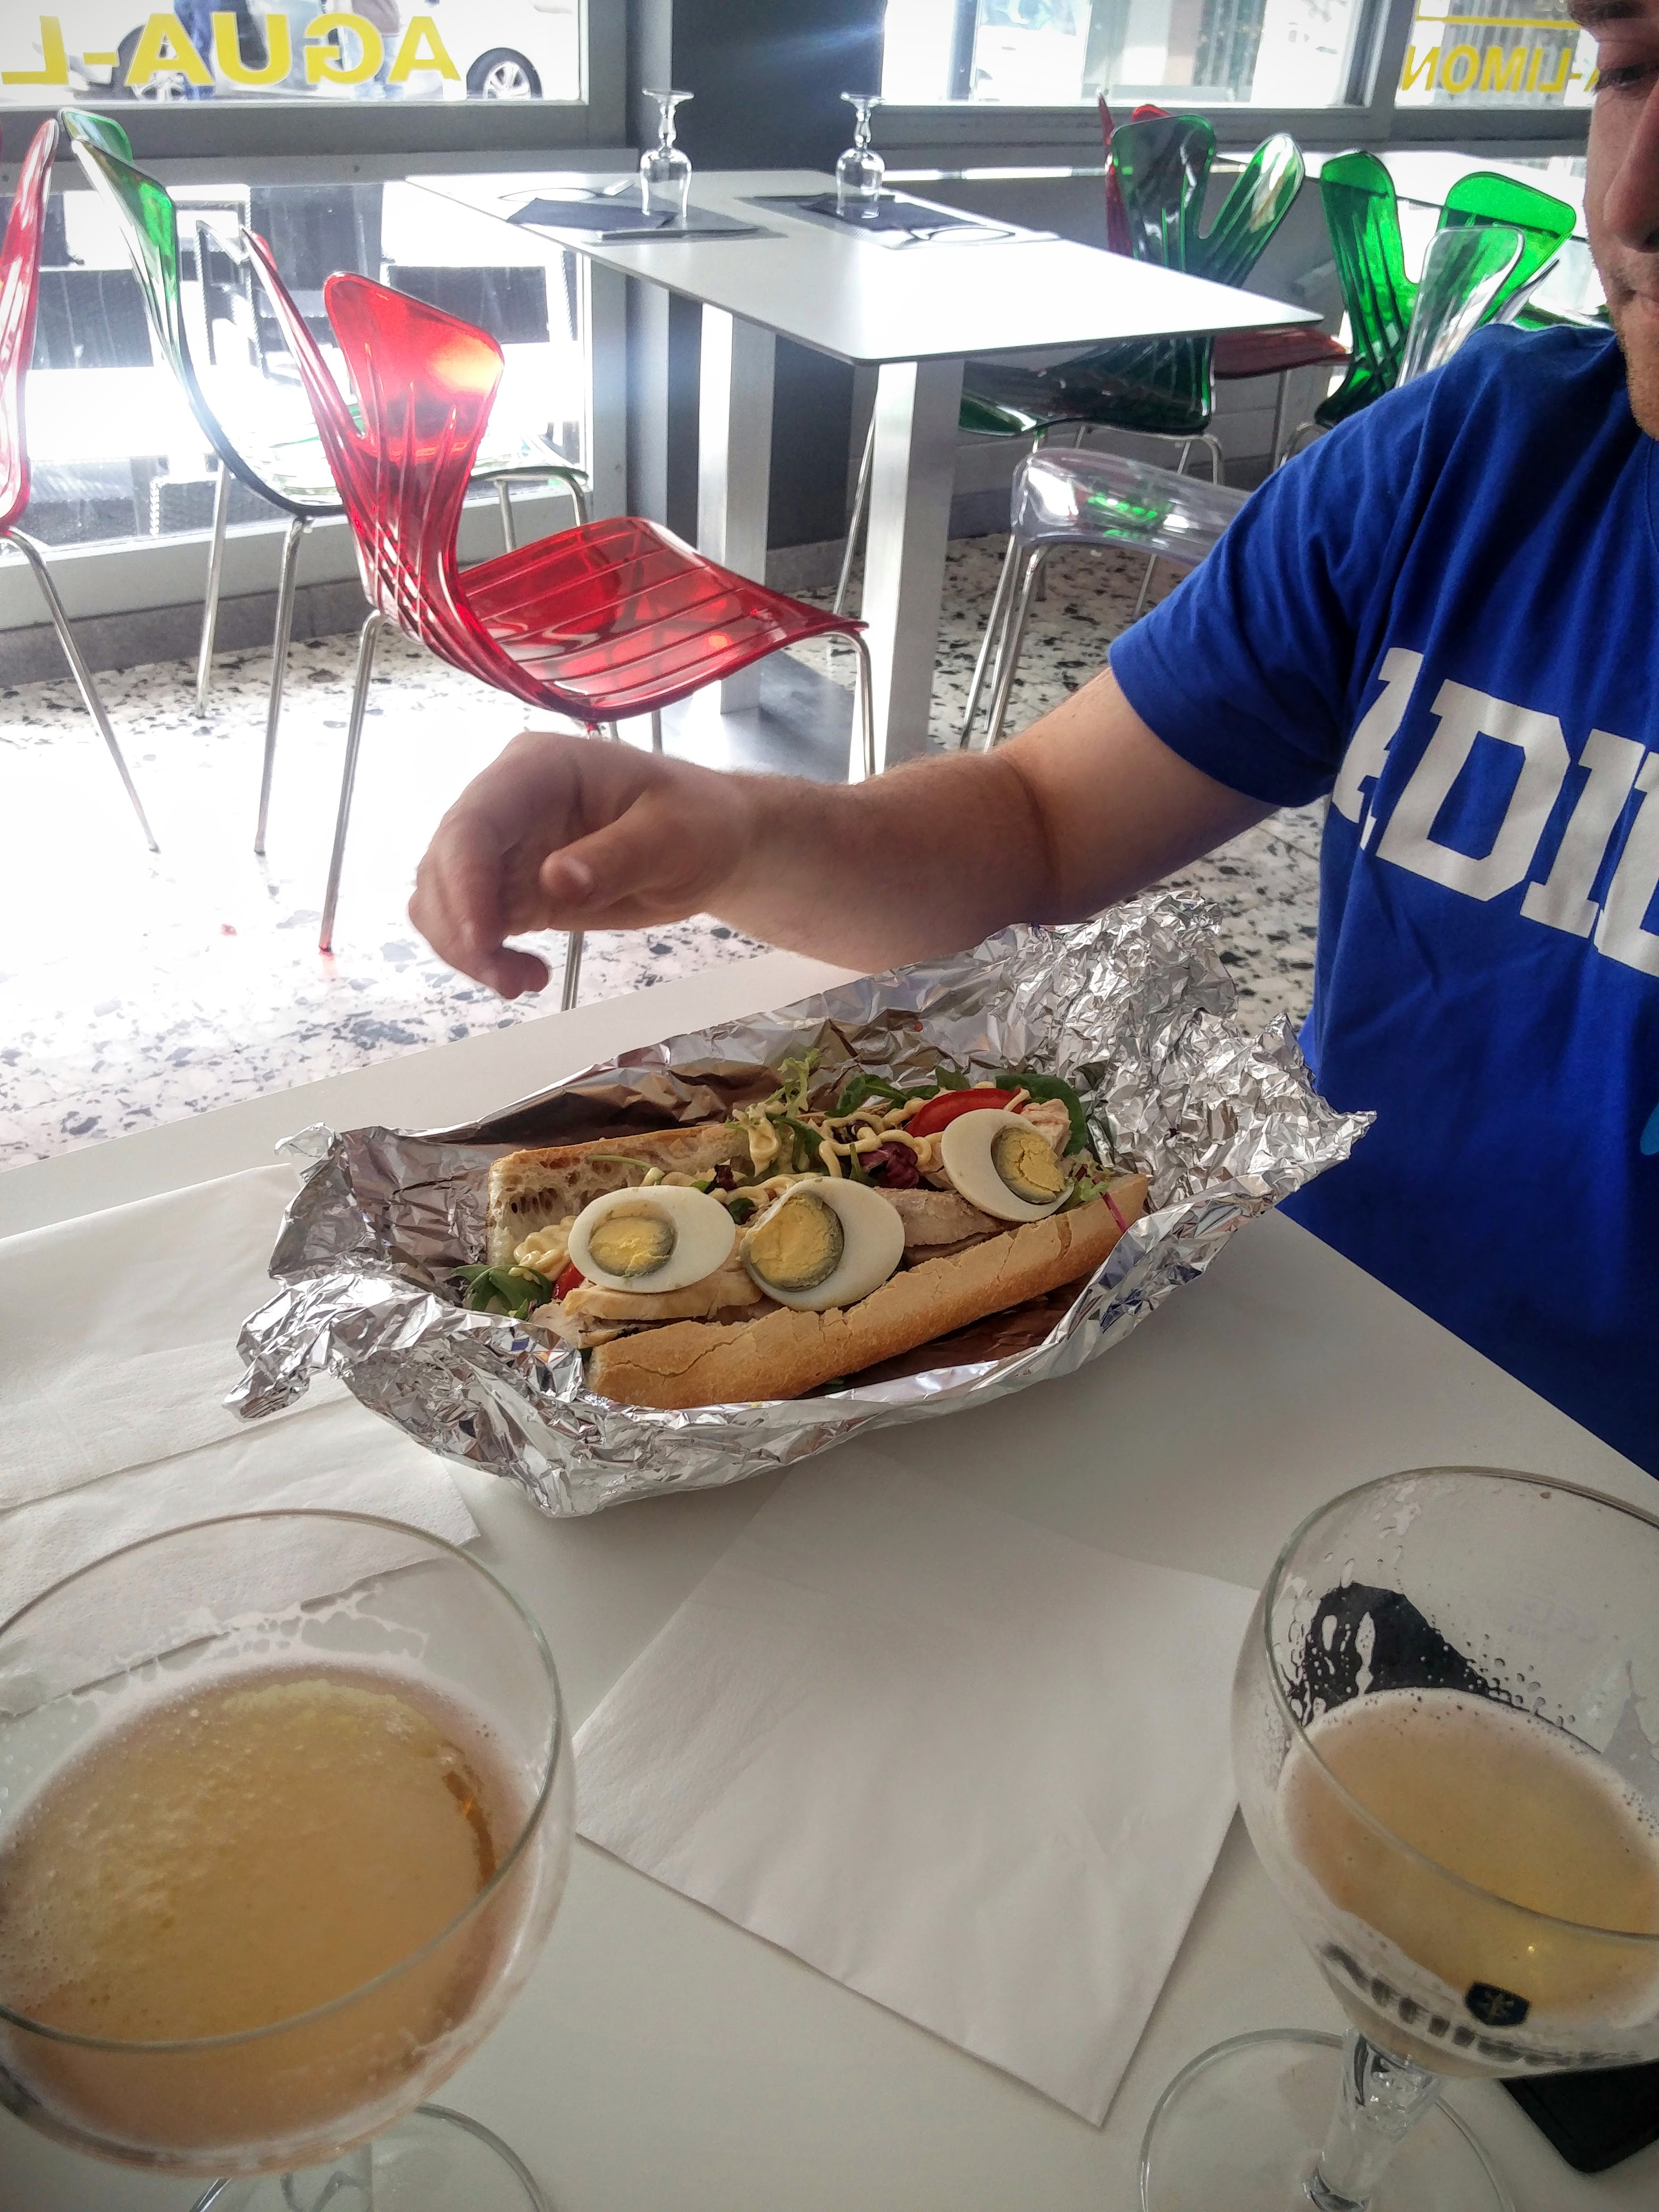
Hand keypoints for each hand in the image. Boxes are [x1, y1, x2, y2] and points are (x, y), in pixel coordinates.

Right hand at [410, 732, 759, 995]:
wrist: (712, 843)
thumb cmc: (700, 823)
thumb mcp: (675, 837)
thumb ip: (618, 857)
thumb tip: (555, 882)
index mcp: (538, 769)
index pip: (475, 821)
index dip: (464, 882)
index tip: (482, 942)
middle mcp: (505, 801)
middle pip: (444, 862)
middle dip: (461, 928)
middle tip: (511, 983)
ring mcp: (504, 845)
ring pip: (443, 896)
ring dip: (465, 948)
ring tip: (521, 983)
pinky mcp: (511, 887)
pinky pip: (468, 920)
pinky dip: (481, 955)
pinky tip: (525, 976)